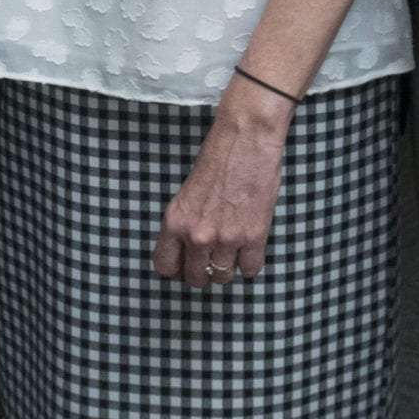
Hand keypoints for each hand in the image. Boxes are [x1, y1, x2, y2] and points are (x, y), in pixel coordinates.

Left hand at [151, 89, 288, 287]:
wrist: (245, 140)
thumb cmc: (216, 160)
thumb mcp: (187, 195)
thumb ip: (185, 224)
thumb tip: (189, 250)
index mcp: (174, 222)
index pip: (165, 267)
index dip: (177, 268)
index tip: (186, 263)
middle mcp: (197, 235)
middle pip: (196, 278)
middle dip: (204, 271)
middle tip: (213, 257)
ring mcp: (226, 239)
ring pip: (223, 277)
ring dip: (228, 267)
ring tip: (232, 250)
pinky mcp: (253, 237)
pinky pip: (250, 270)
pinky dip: (250, 262)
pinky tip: (249, 247)